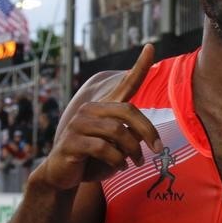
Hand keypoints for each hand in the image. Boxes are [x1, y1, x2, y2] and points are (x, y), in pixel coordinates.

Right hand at [40, 45, 161, 190]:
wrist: (63, 176)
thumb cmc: (94, 159)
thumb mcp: (118, 147)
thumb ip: (131, 136)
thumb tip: (148, 136)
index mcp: (104, 107)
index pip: (126, 83)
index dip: (140, 65)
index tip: (151, 47)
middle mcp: (90, 109)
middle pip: (128, 112)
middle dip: (148, 132)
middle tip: (158, 150)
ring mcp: (78, 123)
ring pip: (117, 131)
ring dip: (133, 151)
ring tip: (137, 163)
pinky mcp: (70, 141)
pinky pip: (103, 148)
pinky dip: (117, 160)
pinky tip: (120, 167)